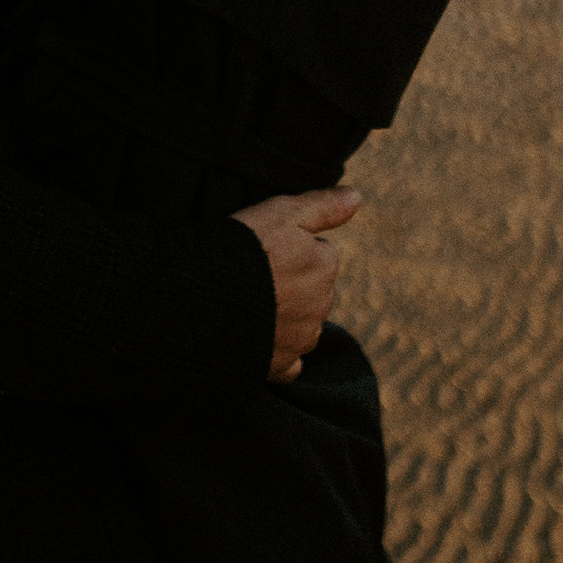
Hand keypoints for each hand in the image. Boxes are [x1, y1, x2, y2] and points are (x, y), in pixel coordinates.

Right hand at [236, 187, 357, 382]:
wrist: (205, 302)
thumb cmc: (243, 250)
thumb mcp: (282, 212)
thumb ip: (323, 205)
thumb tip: (357, 196)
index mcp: (325, 266)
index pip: (320, 253)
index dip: (289, 249)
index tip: (266, 249)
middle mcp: (322, 305)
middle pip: (312, 289)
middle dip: (290, 283)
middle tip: (254, 275)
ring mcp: (302, 338)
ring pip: (303, 323)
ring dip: (285, 316)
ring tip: (248, 305)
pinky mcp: (282, 365)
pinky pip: (290, 362)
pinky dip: (279, 352)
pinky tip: (259, 340)